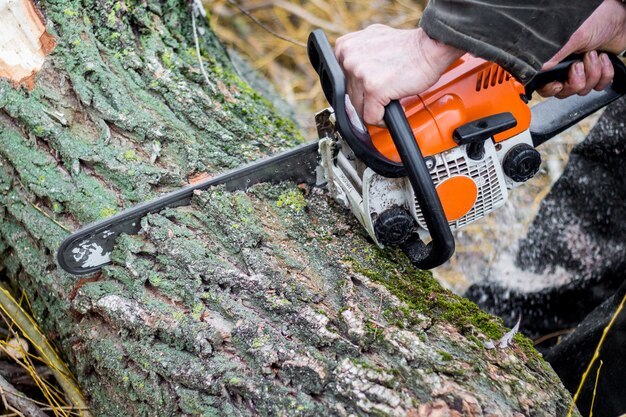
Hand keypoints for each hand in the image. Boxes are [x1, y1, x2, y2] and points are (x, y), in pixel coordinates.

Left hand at [334, 25, 462, 125]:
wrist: (429, 47)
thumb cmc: (407, 47)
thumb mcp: (372, 41)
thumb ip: (357, 56)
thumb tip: (349, 72)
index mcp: (345, 47)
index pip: (340, 81)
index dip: (354, 90)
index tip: (363, 94)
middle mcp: (349, 59)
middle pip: (348, 96)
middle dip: (365, 102)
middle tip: (379, 100)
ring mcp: (360, 74)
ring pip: (358, 108)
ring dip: (373, 111)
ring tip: (386, 104)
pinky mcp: (374, 89)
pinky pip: (370, 116)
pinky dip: (380, 120)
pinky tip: (388, 113)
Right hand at [538, 0, 625, 97]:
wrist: (621, 24)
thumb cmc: (598, 26)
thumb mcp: (577, 40)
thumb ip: (559, 56)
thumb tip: (544, 68)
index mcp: (559, 64)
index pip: (547, 86)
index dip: (550, 89)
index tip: (558, 84)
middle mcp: (570, 73)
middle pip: (566, 92)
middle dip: (576, 80)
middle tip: (579, 64)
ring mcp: (585, 76)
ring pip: (585, 90)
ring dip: (593, 72)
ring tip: (595, 55)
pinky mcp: (600, 77)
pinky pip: (600, 86)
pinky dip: (605, 73)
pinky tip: (604, 59)